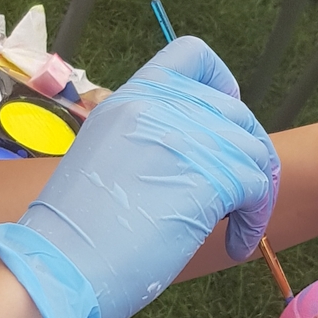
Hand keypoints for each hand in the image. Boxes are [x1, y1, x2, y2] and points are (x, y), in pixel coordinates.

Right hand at [0, 38, 279, 317]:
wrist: (58, 264)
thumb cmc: (74, 231)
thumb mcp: (105, 158)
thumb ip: (149, 141)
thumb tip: (198, 157)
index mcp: (129, 98)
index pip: (191, 53)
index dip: (220, 84)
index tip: (221, 123)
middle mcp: (159, 107)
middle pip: (234, 112)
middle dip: (246, 153)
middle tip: (238, 195)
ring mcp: (185, 138)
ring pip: (254, 151)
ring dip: (255, 193)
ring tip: (236, 226)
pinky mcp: (209, 177)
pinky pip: (259, 188)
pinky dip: (255, 221)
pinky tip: (237, 245)